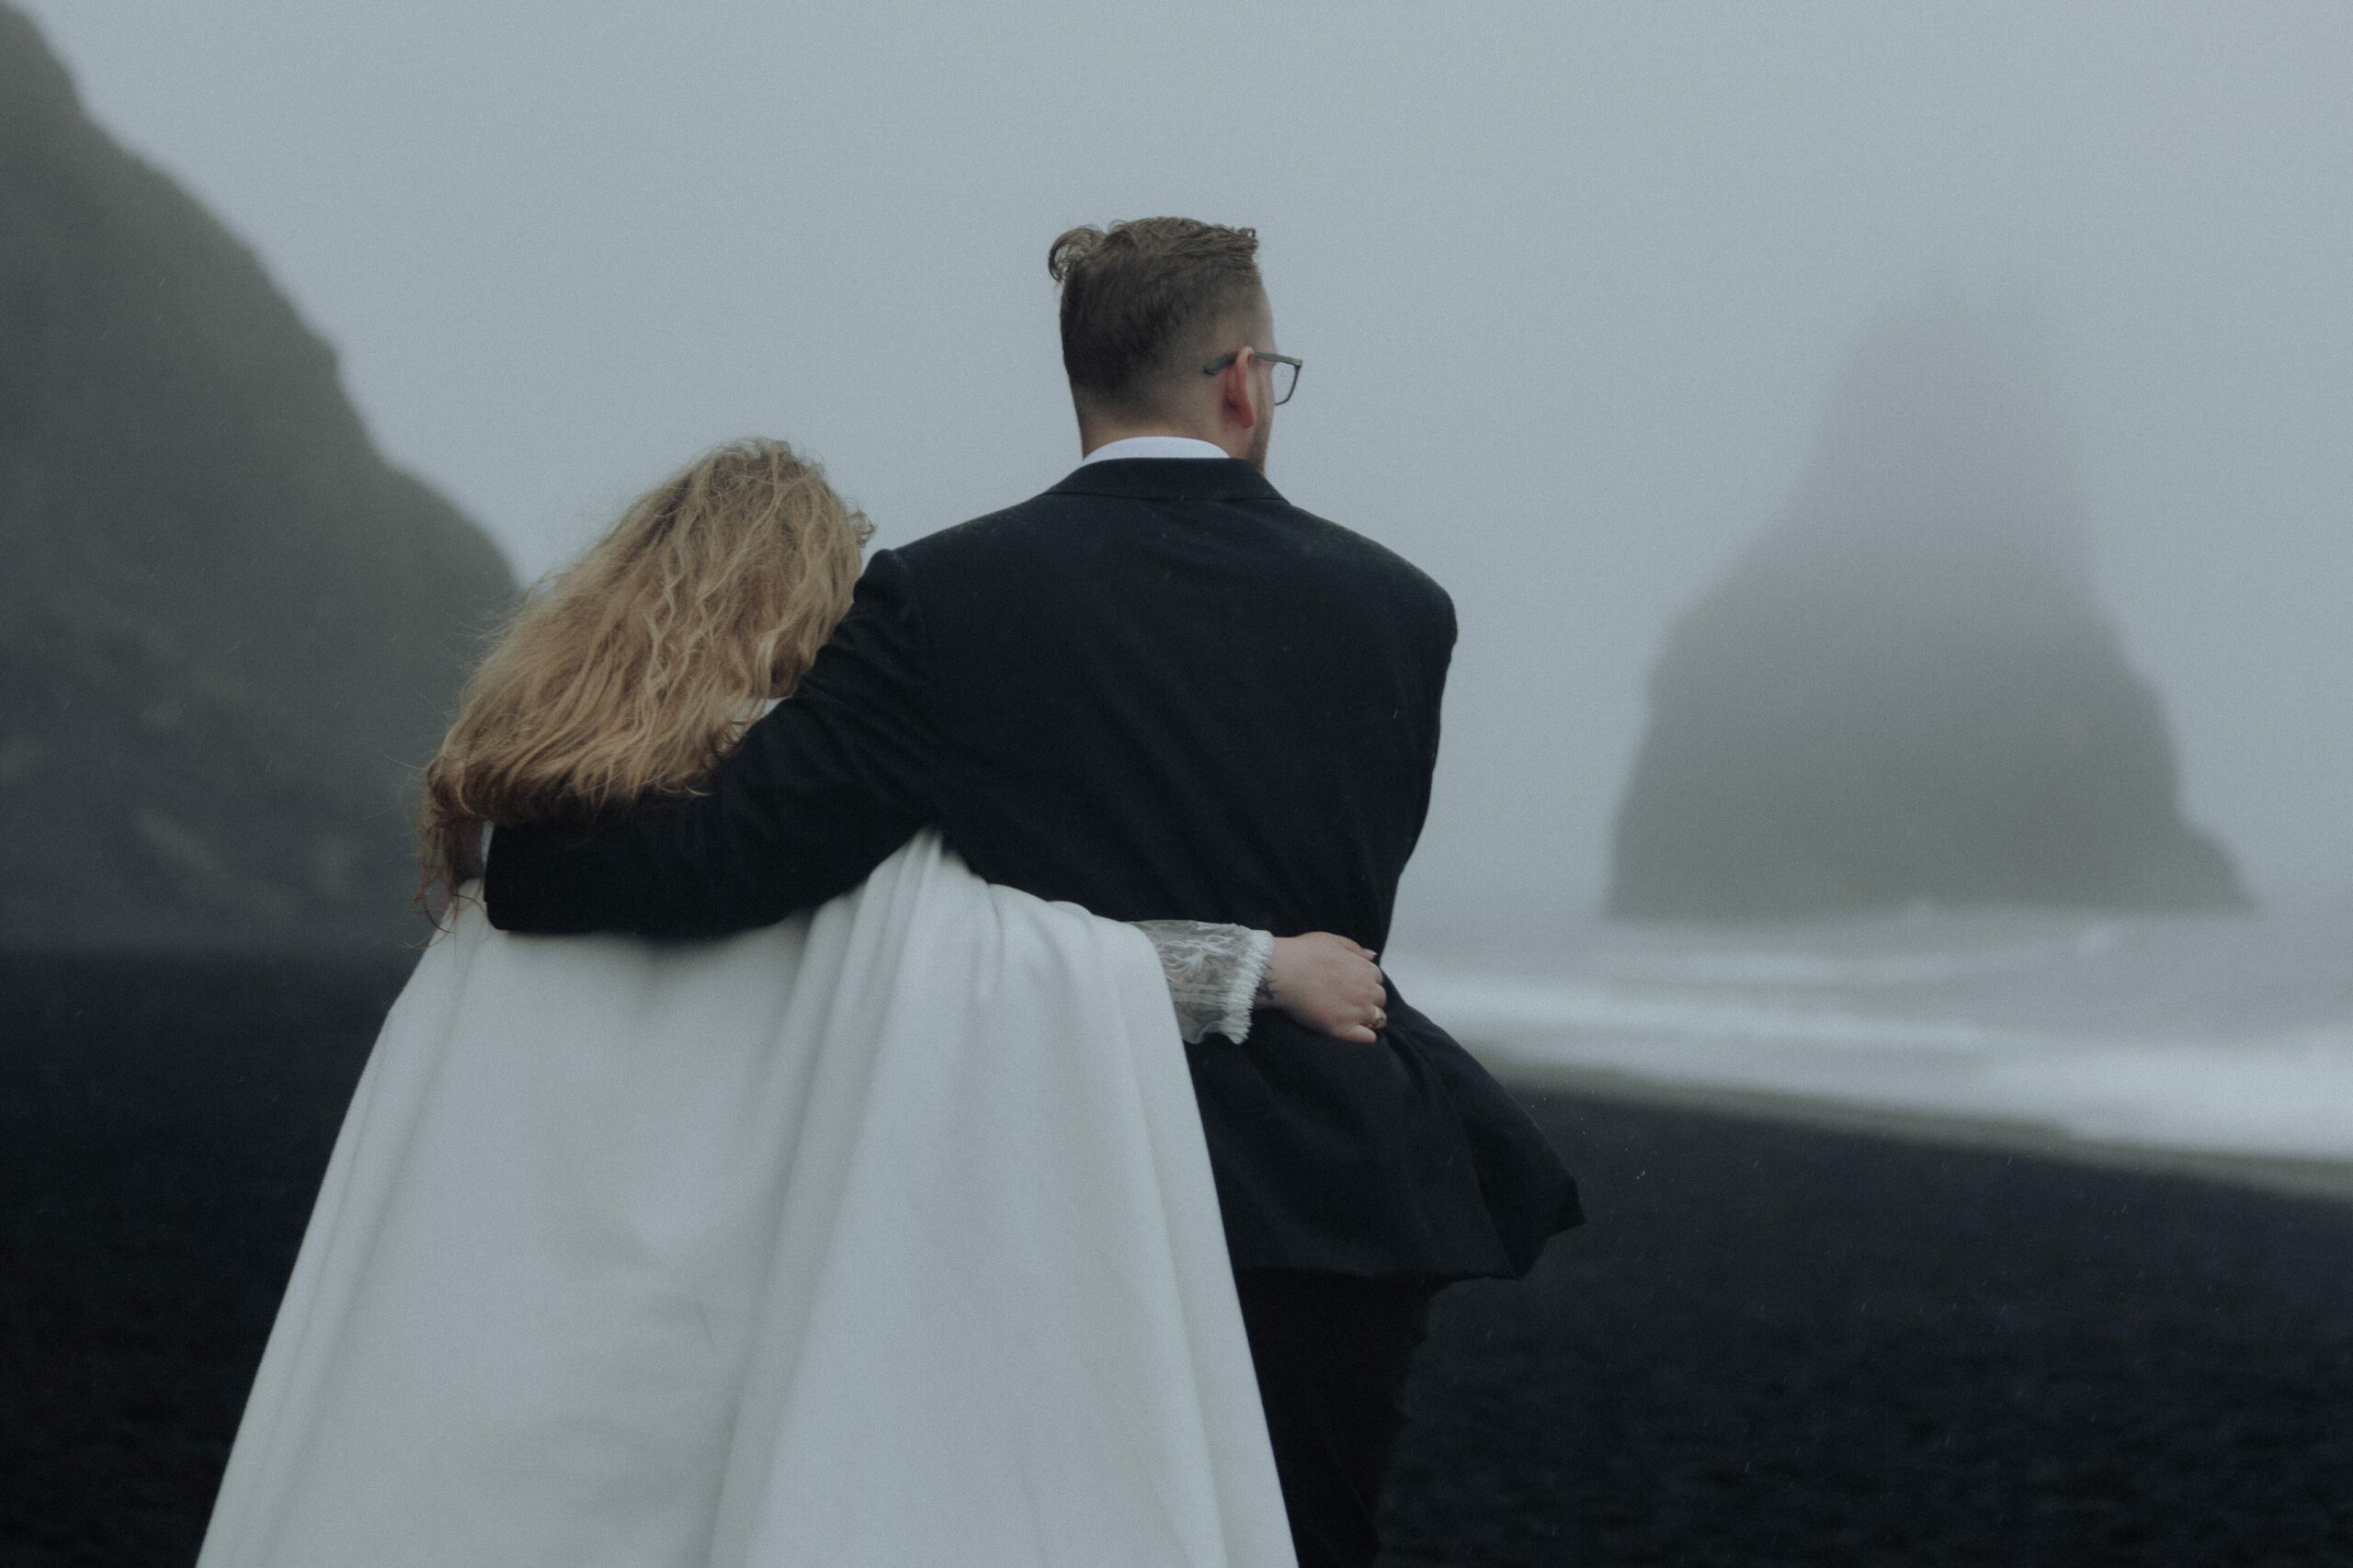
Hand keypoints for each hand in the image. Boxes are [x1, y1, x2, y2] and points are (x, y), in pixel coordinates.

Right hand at [1259, 932, 1386, 1043]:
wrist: (1286, 972)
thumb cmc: (1306, 952)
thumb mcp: (1333, 940)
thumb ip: (1355, 949)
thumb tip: (1372, 957)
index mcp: (1365, 970)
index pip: (1378, 980)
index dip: (1367, 982)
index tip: (1354, 984)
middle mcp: (1366, 992)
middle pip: (1380, 999)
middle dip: (1370, 999)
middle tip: (1352, 1000)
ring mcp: (1357, 1012)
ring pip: (1377, 1019)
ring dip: (1369, 1017)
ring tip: (1353, 1017)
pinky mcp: (1343, 1029)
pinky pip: (1367, 1037)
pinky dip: (1367, 1035)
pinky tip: (1358, 1032)